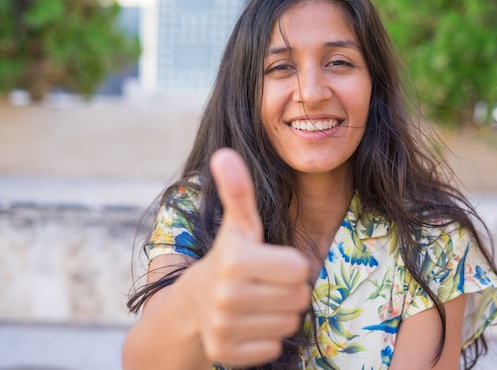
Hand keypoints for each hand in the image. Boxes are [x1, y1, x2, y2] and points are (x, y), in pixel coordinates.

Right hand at [180, 148, 310, 366]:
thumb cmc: (227, 259)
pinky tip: (248, 324)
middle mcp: (225, 296)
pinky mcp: (224, 353)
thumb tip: (225, 152)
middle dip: (289, 290)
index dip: (290, 265)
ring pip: (289, 324)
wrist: (190, 305)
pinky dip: (266, 338)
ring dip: (280, 314)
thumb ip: (238, 191)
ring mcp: (223, 327)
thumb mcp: (238, 226)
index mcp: (234, 261)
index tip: (270, 263)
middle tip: (265, 284)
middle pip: (299, 298)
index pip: (299, 268)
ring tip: (257, 302)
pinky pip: (273, 347)